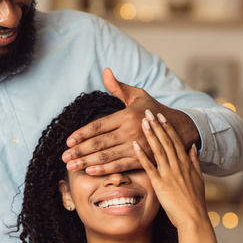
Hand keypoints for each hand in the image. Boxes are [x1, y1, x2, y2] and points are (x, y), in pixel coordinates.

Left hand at [62, 68, 198, 175]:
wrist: (178, 128)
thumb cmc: (152, 111)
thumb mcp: (137, 96)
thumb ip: (119, 87)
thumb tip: (105, 71)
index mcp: (126, 116)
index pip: (98, 126)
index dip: (81, 134)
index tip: (68, 141)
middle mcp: (130, 131)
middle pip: (99, 143)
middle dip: (79, 151)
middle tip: (64, 157)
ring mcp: (136, 147)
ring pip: (106, 156)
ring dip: (86, 162)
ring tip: (71, 166)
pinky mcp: (142, 159)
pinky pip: (119, 166)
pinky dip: (104, 170)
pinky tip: (90, 171)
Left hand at [133, 110, 208, 230]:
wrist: (193, 218)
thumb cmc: (194, 202)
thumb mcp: (198, 179)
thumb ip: (194, 163)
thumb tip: (192, 148)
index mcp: (186, 164)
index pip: (176, 140)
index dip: (168, 127)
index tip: (161, 115)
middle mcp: (178, 166)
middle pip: (166, 141)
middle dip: (157, 125)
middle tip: (148, 112)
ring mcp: (169, 174)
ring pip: (158, 150)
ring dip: (150, 135)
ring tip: (142, 122)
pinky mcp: (161, 184)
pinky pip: (149, 167)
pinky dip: (142, 156)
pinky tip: (134, 146)